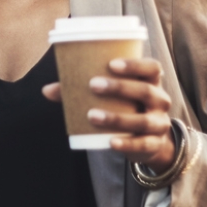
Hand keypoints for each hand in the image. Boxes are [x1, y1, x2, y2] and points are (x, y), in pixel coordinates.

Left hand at [42, 57, 176, 171]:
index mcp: (150, 82)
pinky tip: (111, 141)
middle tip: (93, 84)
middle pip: (146, 91)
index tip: (110, 63)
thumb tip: (46, 90)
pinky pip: (143, 144)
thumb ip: (80, 91)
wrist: (147, 141)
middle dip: (120, 87)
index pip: (152, 67)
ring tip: (92, 115)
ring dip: (118, 117)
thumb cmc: (123, 108)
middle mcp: (159, 100)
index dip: (134, 64)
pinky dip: (127, 143)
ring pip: (144, 120)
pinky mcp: (154, 144)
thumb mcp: (109, 97)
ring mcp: (159, 123)